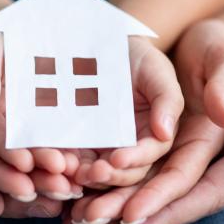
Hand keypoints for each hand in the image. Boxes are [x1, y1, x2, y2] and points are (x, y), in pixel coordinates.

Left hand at [71, 5, 223, 223]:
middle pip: (180, 195)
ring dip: (120, 198)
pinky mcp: (203, 131)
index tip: (128, 222)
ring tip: (74, 214)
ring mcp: (219, 147)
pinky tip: (92, 180)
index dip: (171, 207)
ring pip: (164, 183)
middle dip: (132, 211)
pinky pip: (162, 159)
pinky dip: (127, 173)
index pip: (213, 189)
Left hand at [74, 36, 183, 187]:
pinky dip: (66, 166)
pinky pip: (73, 160)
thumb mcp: (157, 73)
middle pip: (123, 173)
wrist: (105, 47)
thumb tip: (165, 132)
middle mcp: (130, 149)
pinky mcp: (79, 144)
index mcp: (154, 137)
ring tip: (71, 172)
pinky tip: (56, 164)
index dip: (135, 159)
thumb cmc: (140, 60)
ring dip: (86, 177)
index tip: (118, 158)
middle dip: (110, 176)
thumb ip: (167, 100)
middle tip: (92, 172)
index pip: (148, 155)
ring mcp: (103, 149)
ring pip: (97, 173)